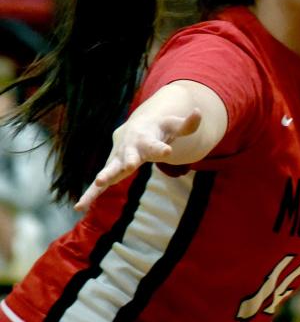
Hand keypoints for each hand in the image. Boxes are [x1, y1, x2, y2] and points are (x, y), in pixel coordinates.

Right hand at [75, 109, 202, 212]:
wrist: (135, 129)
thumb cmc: (158, 128)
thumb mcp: (174, 125)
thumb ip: (187, 124)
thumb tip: (198, 113)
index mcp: (145, 140)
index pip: (155, 145)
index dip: (161, 148)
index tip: (167, 151)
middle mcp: (129, 150)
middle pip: (128, 156)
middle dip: (128, 161)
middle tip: (129, 165)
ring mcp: (118, 161)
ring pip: (109, 170)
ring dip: (104, 177)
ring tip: (98, 183)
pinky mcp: (111, 171)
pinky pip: (99, 186)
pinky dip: (90, 195)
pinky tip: (80, 208)